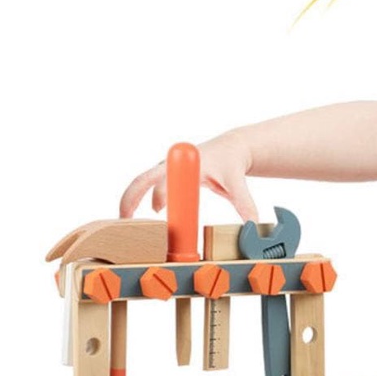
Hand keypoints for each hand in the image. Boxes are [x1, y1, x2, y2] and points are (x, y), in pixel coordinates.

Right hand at [119, 131, 257, 221]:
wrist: (231, 148)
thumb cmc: (231, 164)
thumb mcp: (237, 184)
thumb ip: (245, 204)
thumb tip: (252, 226)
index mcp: (187, 166)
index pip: (169, 182)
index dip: (159, 197)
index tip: (155, 213)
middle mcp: (172, 165)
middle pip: (143, 180)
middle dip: (130, 199)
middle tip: (124, 222)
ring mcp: (165, 169)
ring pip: (141, 184)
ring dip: (131, 202)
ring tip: (128, 227)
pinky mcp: (165, 174)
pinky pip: (146, 187)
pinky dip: (139, 200)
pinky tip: (138, 220)